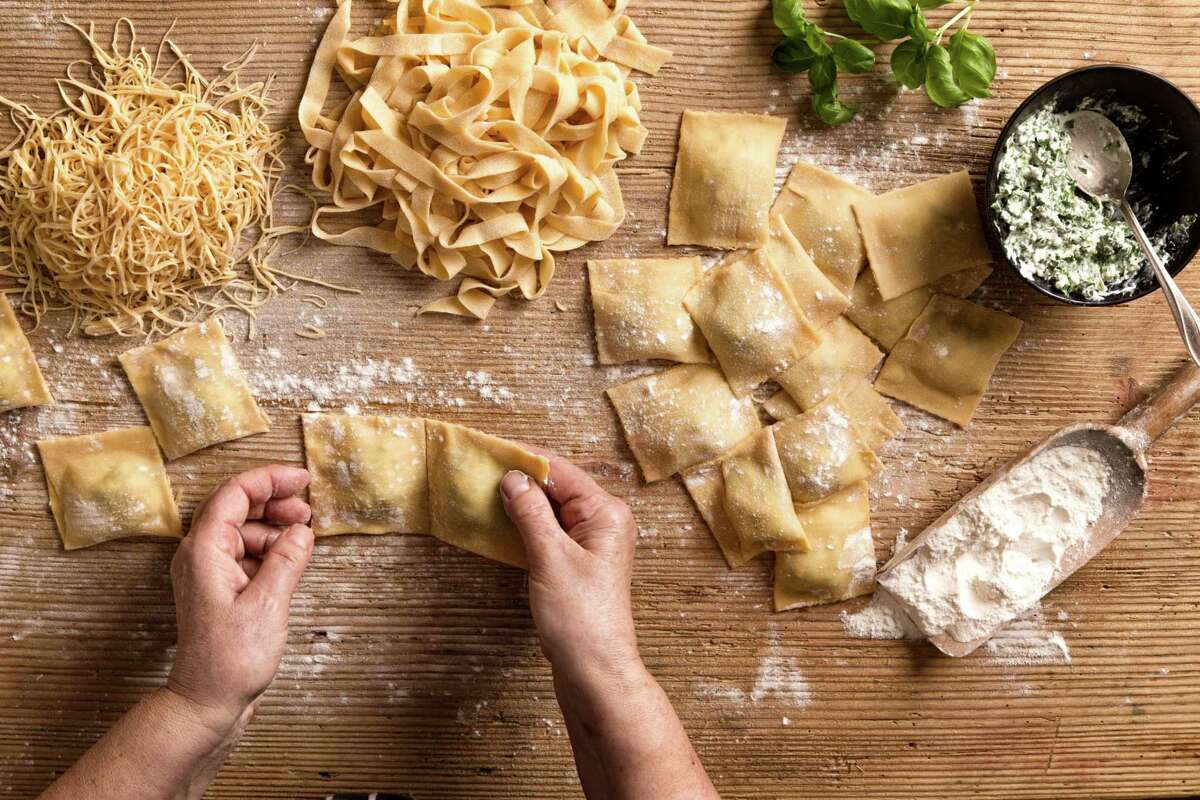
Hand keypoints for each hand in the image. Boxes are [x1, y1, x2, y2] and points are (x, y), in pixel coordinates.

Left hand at [167, 465, 314, 729]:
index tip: (302, 479)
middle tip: (307, 509)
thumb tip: (302, 531)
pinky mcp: (218, 588)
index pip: (234, 493)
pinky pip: (242, 553)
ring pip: (241, 530)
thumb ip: (288, 560)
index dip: (269, 479)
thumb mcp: (269, 604)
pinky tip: (289, 561)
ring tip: (302, 537)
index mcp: (204, 551)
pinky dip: (267, 550)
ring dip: (273, 528)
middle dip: (273, 502)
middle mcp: (199, 555)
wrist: (206, 701)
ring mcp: (206, 572)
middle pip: (236, 508)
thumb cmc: (230, 659)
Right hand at [500, 455, 641, 683]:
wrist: (595, 671)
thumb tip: (513, 478)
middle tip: (481, 469)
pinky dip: (526, 526)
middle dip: (521, 479)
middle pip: (558, 487)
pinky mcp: (578, 564)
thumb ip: (531, 513)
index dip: (525, 459)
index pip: (561, 471)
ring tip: (485, 491)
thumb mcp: (551, 558)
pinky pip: (550, 532)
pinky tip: (502, 523)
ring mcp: (592, 544)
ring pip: (552, 510)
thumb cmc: (580, 618)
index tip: (490, 449)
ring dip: (521, 502)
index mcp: (606, 513)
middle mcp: (603, 523)